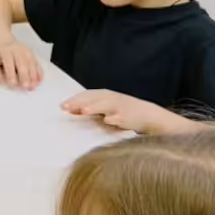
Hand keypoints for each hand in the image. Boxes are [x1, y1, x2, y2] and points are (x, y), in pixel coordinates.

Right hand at [0, 40, 41, 89]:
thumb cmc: (13, 54)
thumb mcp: (24, 57)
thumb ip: (31, 68)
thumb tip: (38, 81)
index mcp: (26, 51)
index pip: (31, 63)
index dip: (33, 75)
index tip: (33, 85)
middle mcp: (16, 49)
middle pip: (21, 63)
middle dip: (24, 75)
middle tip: (25, 86)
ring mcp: (4, 50)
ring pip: (8, 62)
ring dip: (11, 74)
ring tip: (13, 83)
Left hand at [61, 90, 191, 134]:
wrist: (153, 117)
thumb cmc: (127, 114)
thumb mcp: (109, 108)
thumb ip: (93, 108)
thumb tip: (73, 109)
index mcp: (108, 95)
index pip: (89, 94)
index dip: (76, 98)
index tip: (62, 105)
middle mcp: (115, 99)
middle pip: (95, 98)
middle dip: (80, 102)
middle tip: (66, 107)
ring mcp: (125, 107)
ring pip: (108, 105)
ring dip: (96, 107)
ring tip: (84, 111)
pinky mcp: (134, 116)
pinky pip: (125, 117)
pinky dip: (117, 118)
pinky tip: (109, 120)